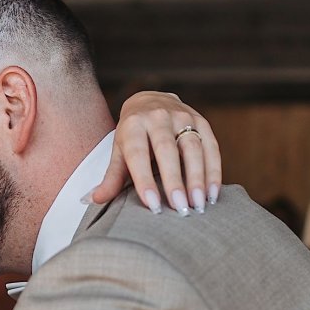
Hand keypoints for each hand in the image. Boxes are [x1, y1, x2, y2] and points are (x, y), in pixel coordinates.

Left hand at [91, 91, 220, 214]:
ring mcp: (183, 116)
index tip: (153, 205)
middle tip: (180, 208)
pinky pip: (211, 147)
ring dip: (198, 178)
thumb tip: (96, 199)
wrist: (151, 101)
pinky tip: (212, 194)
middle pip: (168, 150)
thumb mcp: (120, 151)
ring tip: (198, 205)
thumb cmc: (133, 135)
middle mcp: (158, 117)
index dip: (145, 180)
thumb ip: (112, 176)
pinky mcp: (201, 121)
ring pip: (193, 148)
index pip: (138, 154)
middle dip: (174, 180)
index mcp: (133, 124)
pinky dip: (213, 172)